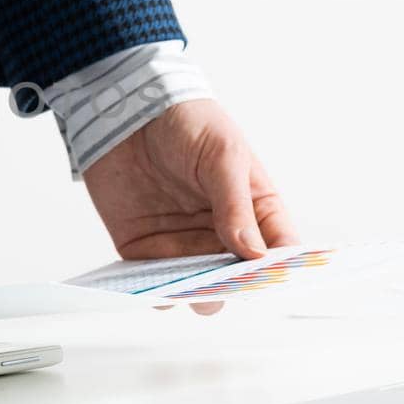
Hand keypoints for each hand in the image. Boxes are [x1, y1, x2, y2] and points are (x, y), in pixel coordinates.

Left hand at [82, 100, 296, 313]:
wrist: (126, 109)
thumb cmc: (186, 121)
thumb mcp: (223, 154)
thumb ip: (236, 204)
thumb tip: (254, 253)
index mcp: (254, 208)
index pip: (278, 249)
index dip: (278, 269)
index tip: (270, 279)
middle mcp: (222, 233)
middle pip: (238, 277)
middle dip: (233, 286)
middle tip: (224, 286)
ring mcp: (184, 244)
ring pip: (197, 288)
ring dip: (195, 294)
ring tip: (189, 290)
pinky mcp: (145, 250)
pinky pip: (155, 283)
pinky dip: (156, 291)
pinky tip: (157, 289)